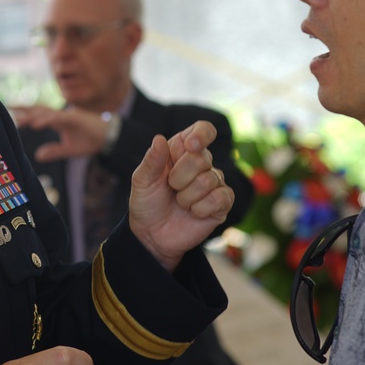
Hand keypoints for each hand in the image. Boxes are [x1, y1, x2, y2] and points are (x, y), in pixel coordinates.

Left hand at [11, 105, 108, 160]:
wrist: (109, 138)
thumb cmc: (91, 141)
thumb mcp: (69, 149)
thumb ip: (54, 151)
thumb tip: (37, 155)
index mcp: (60, 121)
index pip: (40, 114)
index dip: (26, 113)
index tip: (12, 112)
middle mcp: (62, 115)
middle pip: (40, 109)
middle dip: (25, 108)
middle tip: (9, 106)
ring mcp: (68, 115)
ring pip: (47, 113)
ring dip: (32, 116)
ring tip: (19, 120)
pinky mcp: (75, 118)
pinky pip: (58, 117)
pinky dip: (46, 120)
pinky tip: (36, 124)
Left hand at [128, 121, 233, 271]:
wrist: (152, 234)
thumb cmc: (147, 202)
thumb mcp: (142, 181)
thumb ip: (151, 160)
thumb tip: (159, 139)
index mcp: (182, 150)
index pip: (203, 130)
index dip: (202, 135)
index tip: (191, 145)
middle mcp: (202, 163)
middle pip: (202, 159)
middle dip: (179, 178)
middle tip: (171, 188)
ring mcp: (214, 182)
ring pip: (208, 180)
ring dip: (186, 197)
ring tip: (179, 202)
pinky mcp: (222, 203)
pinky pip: (220, 198)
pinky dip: (200, 208)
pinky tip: (193, 212)